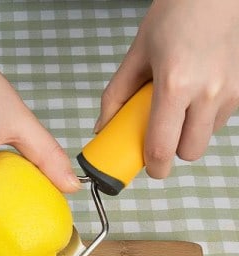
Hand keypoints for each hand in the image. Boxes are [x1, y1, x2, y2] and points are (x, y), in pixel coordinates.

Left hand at [96, 0, 238, 178]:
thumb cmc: (176, 15)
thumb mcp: (136, 55)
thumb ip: (116, 97)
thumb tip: (102, 129)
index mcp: (175, 84)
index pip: (163, 148)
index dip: (154, 167)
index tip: (148, 168)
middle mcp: (207, 91)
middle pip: (189, 152)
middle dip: (173, 151)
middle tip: (160, 134)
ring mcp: (230, 90)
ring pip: (206, 137)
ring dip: (190, 133)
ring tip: (179, 106)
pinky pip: (220, 120)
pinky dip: (205, 117)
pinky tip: (196, 93)